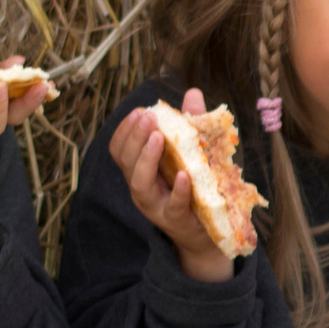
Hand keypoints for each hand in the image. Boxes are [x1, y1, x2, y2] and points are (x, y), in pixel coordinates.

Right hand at [112, 85, 234, 283]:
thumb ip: (191, 125)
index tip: (139, 111)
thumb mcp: (191, 154)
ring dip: (146, 158)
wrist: (209, 235)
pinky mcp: (176, 220)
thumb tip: (193, 92)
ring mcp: (156, 206)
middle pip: (126, 162)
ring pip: (140, 183)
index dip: (125, 130)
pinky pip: (173, 205)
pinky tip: (183, 174)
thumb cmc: (195, 190)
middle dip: (134, 136)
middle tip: (147, 116)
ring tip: (157, 137)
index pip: (119, 150)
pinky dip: (177, 190)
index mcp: (140, 172)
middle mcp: (142, 189)